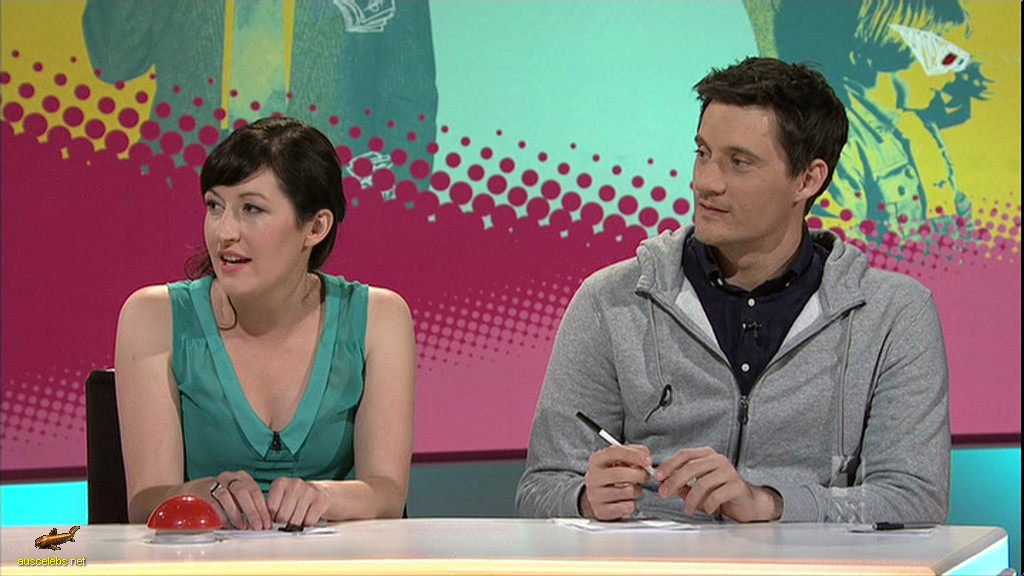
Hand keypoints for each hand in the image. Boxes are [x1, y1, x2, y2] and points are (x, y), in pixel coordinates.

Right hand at [209, 471, 271, 529]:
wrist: (198, 490)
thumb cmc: (225, 495)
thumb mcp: (240, 497)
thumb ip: (251, 506)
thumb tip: (263, 522)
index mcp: (242, 477)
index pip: (255, 491)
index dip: (262, 508)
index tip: (266, 523)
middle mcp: (229, 478)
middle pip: (242, 492)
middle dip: (252, 511)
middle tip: (257, 527)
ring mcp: (215, 484)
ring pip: (226, 496)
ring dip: (236, 514)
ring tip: (242, 527)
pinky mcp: (204, 494)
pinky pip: (213, 505)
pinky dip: (222, 517)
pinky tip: (228, 526)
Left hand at [267, 477, 328, 526]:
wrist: (319, 492)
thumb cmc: (294, 498)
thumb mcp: (279, 498)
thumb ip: (269, 508)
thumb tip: (264, 524)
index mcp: (280, 483)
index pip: (271, 509)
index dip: (273, 517)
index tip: (276, 517)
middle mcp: (295, 484)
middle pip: (283, 516)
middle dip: (284, 522)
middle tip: (288, 518)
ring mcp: (309, 491)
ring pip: (295, 521)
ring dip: (296, 524)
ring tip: (298, 516)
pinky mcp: (321, 500)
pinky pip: (309, 521)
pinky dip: (307, 523)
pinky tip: (307, 515)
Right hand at [580, 445, 653, 520]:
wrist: (601, 499)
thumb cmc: (614, 477)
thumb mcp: (621, 461)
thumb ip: (635, 454)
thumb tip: (646, 456)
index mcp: (597, 460)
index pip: (614, 452)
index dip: (634, 455)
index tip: (648, 461)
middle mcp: (592, 477)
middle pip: (620, 473)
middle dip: (639, 475)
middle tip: (646, 477)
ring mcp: (595, 495)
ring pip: (626, 491)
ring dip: (637, 491)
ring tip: (634, 490)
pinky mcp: (601, 511)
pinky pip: (626, 507)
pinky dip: (632, 504)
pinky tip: (627, 501)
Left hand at [655, 446, 779, 522]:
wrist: (747, 503)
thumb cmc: (722, 493)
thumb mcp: (697, 489)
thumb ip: (681, 486)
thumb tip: (664, 485)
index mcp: (707, 455)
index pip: (684, 454)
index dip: (669, 465)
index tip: (658, 476)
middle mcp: (718, 460)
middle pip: (690, 467)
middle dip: (674, 482)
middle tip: (664, 494)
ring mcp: (729, 471)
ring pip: (702, 483)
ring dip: (691, 499)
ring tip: (688, 509)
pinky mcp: (737, 485)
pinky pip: (715, 495)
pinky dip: (707, 505)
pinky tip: (707, 509)